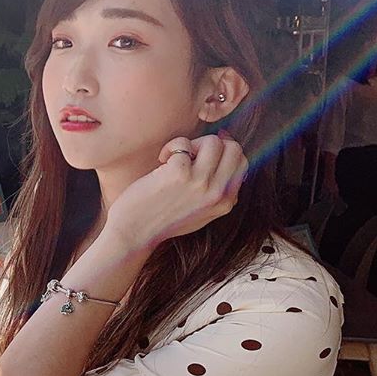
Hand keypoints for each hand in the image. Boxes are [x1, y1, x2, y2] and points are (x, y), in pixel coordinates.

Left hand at [106, 133, 248, 250]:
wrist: (134, 233)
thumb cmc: (162, 220)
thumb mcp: (201, 213)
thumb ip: (218, 192)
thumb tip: (228, 158)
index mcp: (225, 202)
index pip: (241, 162)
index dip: (225, 150)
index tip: (205, 151)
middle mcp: (217, 193)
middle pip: (233, 148)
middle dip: (212, 143)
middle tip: (190, 155)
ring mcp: (200, 182)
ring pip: (212, 142)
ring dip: (192, 143)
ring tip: (175, 158)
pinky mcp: (179, 173)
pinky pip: (183, 143)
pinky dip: (171, 147)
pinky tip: (160, 162)